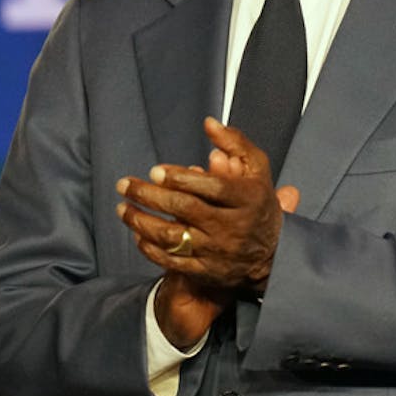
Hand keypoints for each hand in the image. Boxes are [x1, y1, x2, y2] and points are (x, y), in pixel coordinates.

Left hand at [117, 118, 300, 296]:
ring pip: (173, 238)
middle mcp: (233, 226)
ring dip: (142, 222)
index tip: (155, 171)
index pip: (211, 188)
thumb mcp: (257, 168)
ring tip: (122, 208)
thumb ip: (235, 143)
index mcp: (247, 198)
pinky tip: (137, 234)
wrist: (273, 253)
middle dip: (150, 196)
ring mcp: (218, 251)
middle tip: (124, 185)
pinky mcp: (207, 271)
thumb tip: (209, 124)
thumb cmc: (258, 202)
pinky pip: (173, 261)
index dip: (181, 178)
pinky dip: (151, 248)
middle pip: (185, 209)